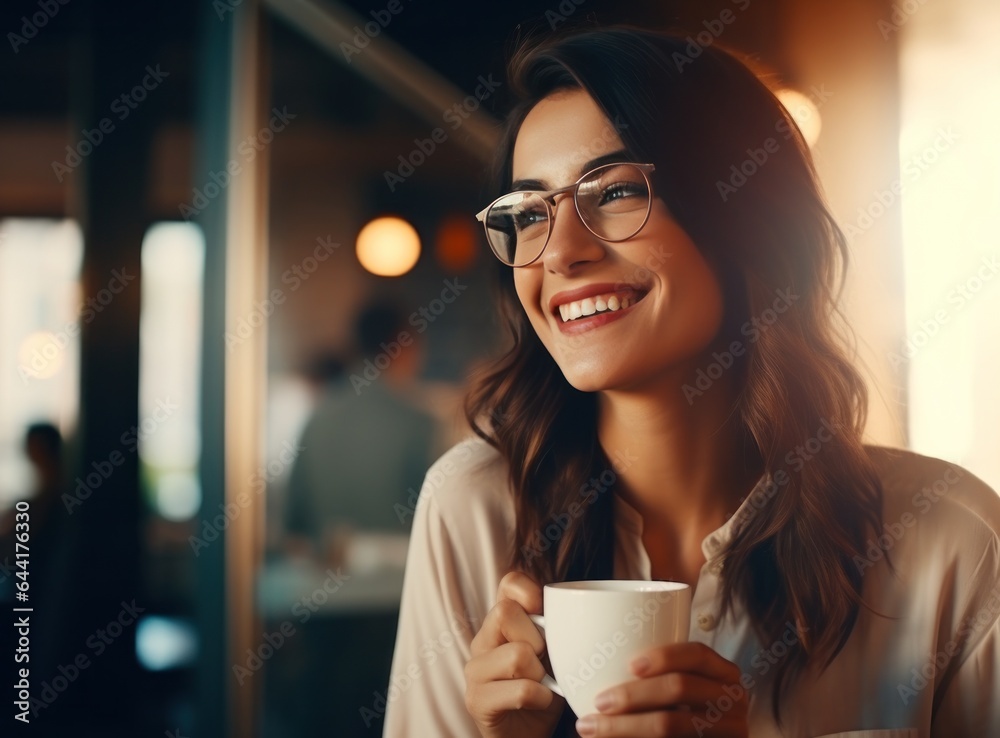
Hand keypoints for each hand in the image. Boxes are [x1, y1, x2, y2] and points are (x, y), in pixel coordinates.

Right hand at [465, 571, 565, 737]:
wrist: (528, 733)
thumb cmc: (546, 688)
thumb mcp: (555, 652)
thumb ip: (558, 627)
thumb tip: (587, 609)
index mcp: (500, 622)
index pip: (509, 583)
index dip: (529, 591)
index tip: (542, 612)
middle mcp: (482, 640)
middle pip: (505, 612)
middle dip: (537, 639)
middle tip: (544, 660)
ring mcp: (475, 670)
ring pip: (517, 655)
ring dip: (540, 674)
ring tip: (541, 683)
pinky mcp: (477, 700)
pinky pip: (522, 689)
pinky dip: (541, 697)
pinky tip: (539, 701)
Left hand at [575, 642, 748, 736]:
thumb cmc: (684, 711)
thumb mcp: (683, 690)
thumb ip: (656, 675)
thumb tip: (594, 655)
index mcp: (723, 674)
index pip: (697, 654)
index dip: (665, 655)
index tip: (630, 665)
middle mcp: (732, 700)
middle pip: (681, 688)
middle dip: (633, 695)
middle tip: (599, 702)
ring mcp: (730, 730)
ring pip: (673, 724)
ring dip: (626, 727)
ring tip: (591, 728)